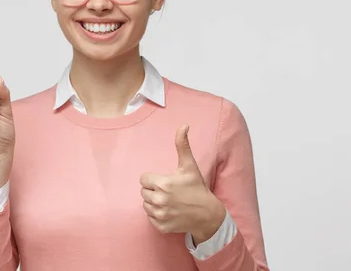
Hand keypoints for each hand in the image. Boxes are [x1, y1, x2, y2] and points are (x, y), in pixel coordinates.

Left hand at [139, 124, 225, 244]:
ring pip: (145, 204)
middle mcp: (159, 200)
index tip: (165, 181)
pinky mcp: (160, 226)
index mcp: (163, 184)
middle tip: (169, 191)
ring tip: (169, 201)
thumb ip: (182, 145)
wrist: (207, 214)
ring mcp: (160, 215)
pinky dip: (156, 215)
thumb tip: (183, 125)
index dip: (153, 179)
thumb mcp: (189, 166)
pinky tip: (169, 211)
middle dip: (154, 190)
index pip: (143, 179)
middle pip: (143, 192)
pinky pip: (149, 217)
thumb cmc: (197, 188)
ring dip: (154, 202)